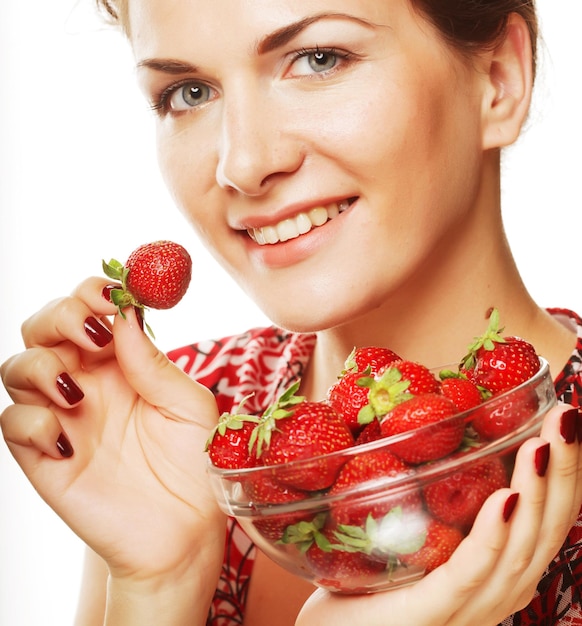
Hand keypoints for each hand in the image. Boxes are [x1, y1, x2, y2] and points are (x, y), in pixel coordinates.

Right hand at [1, 277, 225, 589]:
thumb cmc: (194, 464)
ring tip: (77, 393)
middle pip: (45, 327)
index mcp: (123, 363)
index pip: (92, 311)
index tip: (115, 293)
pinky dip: (31, 421)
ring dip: (40, 366)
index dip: (95, 293)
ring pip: (18, 367)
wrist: (184, 532)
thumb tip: (127, 315)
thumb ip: (155, 364)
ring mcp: (62, 417)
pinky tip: (68, 441)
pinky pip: (13, 423)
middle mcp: (87, 382)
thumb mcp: (189, 407)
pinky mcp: (43, 457)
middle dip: (61, 316)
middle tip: (92, 331)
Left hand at [296, 403, 581, 625]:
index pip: (546, 519)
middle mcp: (495, 590)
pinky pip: (471, 574)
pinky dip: (493, 536)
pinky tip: (508, 499)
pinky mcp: (433, 613)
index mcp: (496, 569)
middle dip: (563, 472)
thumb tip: (444, 429)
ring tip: (543, 444)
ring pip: (517, 551)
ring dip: (536, 493)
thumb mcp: (418, 529)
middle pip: (545, 531)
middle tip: (567, 415)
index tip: (567, 415)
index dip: (566, 471)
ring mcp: (468, 609)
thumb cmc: (373, 577)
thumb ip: (439, 497)